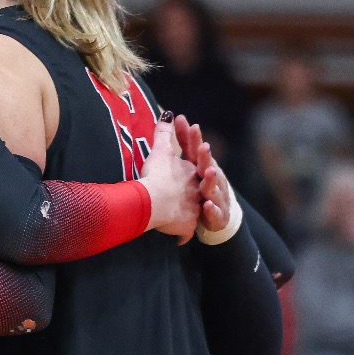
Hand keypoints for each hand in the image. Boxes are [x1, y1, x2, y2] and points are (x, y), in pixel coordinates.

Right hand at [138, 121, 200, 241]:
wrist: (155, 200)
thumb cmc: (157, 174)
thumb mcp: (160, 150)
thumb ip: (163, 132)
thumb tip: (168, 113)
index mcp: (191, 174)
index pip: (193, 173)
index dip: (189, 175)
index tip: (191, 175)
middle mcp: (196, 192)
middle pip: (198, 194)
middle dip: (197, 196)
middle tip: (195, 199)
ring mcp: (193, 210)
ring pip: (194, 214)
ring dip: (191, 216)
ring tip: (185, 219)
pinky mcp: (187, 226)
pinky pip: (184, 234)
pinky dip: (181, 237)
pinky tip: (179, 241)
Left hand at [174, 117, 232, 235]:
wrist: (209, 213)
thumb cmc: (196, 183)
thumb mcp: (185, 161)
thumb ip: (178, 139)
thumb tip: (172, 114)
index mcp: (201, 166)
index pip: (197, 151)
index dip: (194, 139)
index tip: (191, 125)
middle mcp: (209, 180)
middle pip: (207, 167)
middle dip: (206, 157)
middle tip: (203, 147)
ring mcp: (214, 198)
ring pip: (213, 189)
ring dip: (211, 180)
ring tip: (208, 171)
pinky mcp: (214, 217)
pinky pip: (214, 214)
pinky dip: (212, 210)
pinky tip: (207, 206)